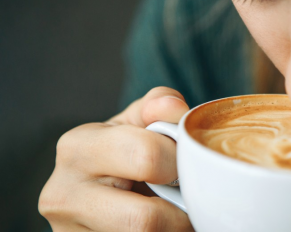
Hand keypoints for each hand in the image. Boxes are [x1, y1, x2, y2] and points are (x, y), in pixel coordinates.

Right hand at [39, 87, 194, 230]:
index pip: (147, 157)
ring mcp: (70, 231)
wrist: (89, 190)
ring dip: (175, 229)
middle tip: (188, 197)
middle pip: (145, 220)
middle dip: (179, 209)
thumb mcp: (134, 122)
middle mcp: (63, 194)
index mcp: (77, 148)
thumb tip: (174, 108)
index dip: (180, 162)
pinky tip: (163, 224)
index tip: (189, 163)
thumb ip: (157, 107)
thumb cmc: (119, 151)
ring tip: (176, 210)